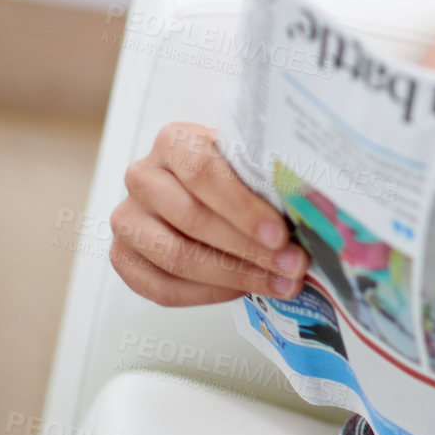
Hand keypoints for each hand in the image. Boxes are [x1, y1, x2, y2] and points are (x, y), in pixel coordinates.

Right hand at [109, 122, 307, 305]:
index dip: (243, 208)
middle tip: (293, 265)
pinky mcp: (123, 256)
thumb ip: (267, 180)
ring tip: (278, 283)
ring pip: (176, 256)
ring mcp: (127, 218)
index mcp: (174, 141)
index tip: (281, 234)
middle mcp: (142, 176)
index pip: (203, 173)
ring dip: (234, 275)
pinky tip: (243, 290)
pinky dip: (207, 294)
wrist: (198, 187)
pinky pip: (161, 287)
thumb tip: (311, 213)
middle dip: (249, 248)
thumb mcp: (247, 161)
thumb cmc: (231, 173)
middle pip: (192, 219)